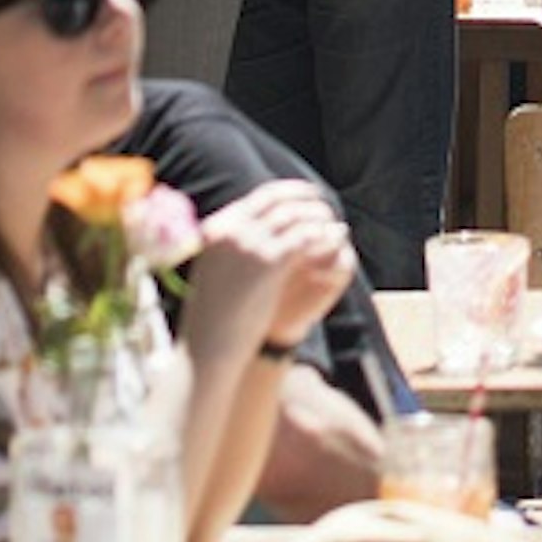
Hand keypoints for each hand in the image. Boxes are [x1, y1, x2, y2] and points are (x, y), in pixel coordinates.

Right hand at [180, 177, 361, 358]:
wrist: (208, 348)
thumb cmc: (212, 318)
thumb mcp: (216, 272)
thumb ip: (233, 248)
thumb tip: (259, 233)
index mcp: (216, 229)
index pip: (260, 197)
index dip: (288, 193)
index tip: (306, 196)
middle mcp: (231, 229)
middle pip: (278, 199)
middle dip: (305, 198)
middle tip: (324, 205)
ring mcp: (248, 243)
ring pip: (294, 216)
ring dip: (317, 218)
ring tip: (333, 227)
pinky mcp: (267, 261)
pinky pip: (303, 238)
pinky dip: (321, 236)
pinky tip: (333, 242)